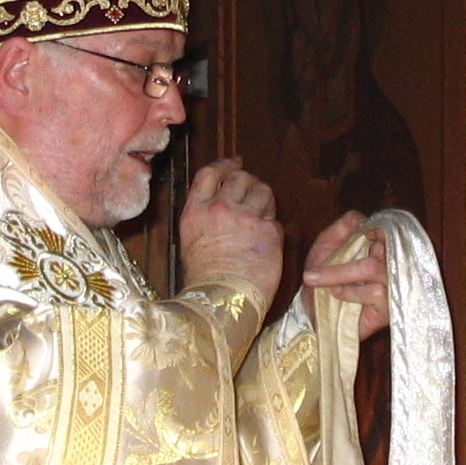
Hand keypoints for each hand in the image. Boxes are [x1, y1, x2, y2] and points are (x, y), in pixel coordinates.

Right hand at [179, 158, 283, 304]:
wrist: (222, 302)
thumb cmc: (204, 279)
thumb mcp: (190, 240)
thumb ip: (204, 216)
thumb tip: (219, 203)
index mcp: (196, 211)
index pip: (210, 173)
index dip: (225, 164)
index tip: (234, 162)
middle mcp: (220, 208)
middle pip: (240, 177)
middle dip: (248, 182)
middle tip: (252, 192)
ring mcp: (246, 217)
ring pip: (262, 190)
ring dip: (264, 198)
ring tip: (261, 214)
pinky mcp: (269, 230)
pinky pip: (275, 217)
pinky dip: (273, 225)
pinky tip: (266, 239)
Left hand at [302, 211, 388, 340]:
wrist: (313, 314)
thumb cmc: (322, 277)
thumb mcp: (326, 245)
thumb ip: (342, 227)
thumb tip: (361, 217)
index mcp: (379, 247)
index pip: (388, 228)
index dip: (373, 227)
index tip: (350, 235)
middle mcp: (391, 264)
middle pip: (381, 245)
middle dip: (347, 255)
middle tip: (317, 266)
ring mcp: (392, 286)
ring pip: (373, 268)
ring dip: (341, 275)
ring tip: (323, 283)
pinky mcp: (390, 308)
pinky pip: (375, 291)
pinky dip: (351, 292)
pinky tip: (337, 295)